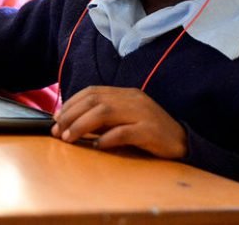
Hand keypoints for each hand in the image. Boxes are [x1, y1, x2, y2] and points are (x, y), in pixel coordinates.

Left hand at [51, 86, 187, 158]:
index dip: (71, 104)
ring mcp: (143, 113)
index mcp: (125, 93)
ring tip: (69, 138)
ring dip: (81, 126)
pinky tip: (97, 146)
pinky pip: (124, 132)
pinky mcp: (150, 131)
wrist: (182, 142)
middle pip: (94, 101)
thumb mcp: (123, 119)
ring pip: (105, 113)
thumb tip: (69, 122)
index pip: (92, 92)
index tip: (56, 118)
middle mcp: (133, 99)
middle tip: (57, 131)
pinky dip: (107, 139)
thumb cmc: (148, 132)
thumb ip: (102, 117)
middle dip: (71, 115)